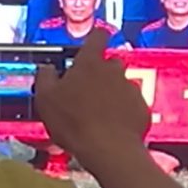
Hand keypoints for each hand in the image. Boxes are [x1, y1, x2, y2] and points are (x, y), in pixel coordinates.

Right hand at [32, 32, 151, 164]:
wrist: (107, 149)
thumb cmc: (74, 123)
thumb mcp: (45, 98)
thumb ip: (45, 77)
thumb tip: (46, 69)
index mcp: (89, 63)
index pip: (97, 37)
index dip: (95, 37)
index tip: (94, 40)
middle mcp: (114, 71)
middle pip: (110, 63)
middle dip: (100, 73)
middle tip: (86, 91)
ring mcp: (131, 88)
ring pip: (121, 85)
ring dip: (111, 94)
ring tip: (97, 114)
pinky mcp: (141, 108)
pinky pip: (131, 104)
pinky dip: (123, 111)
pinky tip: (111, 125)